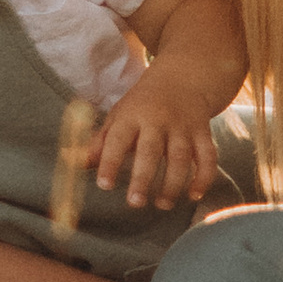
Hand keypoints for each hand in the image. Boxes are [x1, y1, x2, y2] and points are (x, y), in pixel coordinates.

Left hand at [93, 71, 219, 212]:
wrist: (183, 76)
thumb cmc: (143, 104)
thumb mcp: (118, 116)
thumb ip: (100, 142)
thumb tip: (74, 163)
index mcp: (131, 116)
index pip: (118, 140)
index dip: (110, 162)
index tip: (104, 186)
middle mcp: (158, 120)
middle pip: (151, 150)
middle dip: (143, 178)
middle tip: (135, 203)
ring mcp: (183, 127)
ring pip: (181, 157)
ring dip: (173, 184)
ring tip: (162, 204)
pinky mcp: (203, 133)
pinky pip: (208, 157)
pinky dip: (204, 177)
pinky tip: (194, 195)